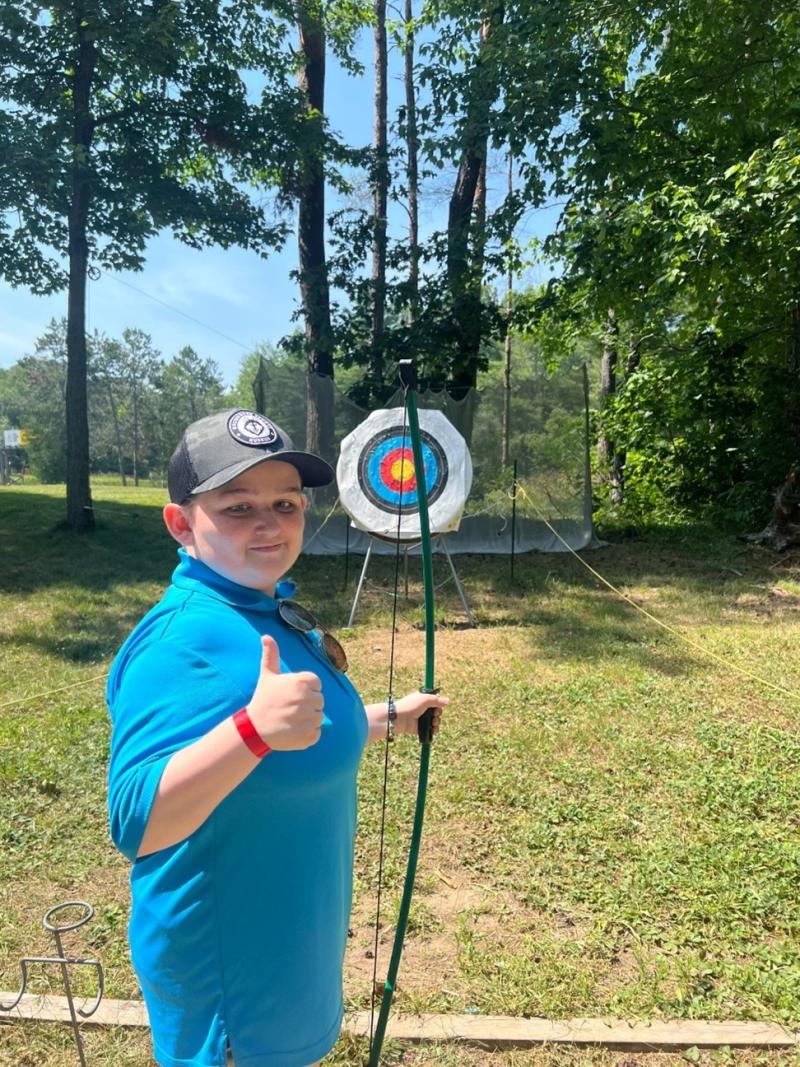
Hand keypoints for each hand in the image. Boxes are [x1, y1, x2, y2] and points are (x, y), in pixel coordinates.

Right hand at [246, 635, 323, 750]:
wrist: (255, 729)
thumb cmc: (263, 699)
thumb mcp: (267, 675)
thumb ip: (271, 655)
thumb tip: (266, 636)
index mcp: (302, 681)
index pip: (317, 684)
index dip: (305, 690)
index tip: (291, 695)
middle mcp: (307, 698)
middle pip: (319, 700)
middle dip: (307, 704)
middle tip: (289, 708)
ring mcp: (309, 717)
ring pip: (319, 716)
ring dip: (307, 719)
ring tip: (290, 719)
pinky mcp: (309, 735)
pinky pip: (317, 732)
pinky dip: (307, 733)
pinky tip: (293, 731)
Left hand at [393, 689, 448, 736]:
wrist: (399, 718)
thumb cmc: (410, 705)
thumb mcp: (425, 699)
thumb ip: (437, 700)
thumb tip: (447, 701)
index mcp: (423, 700)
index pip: (435, 701)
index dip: (438, 704)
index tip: (437, 706)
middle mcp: (422, 709)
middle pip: (436, 711)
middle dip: (438, 714)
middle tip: (435, 715)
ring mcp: (421, 719)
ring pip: (435, 721)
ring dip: (437, 722)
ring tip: (433, 723)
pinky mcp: (420, 728)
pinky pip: (431, 730)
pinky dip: (434, 730)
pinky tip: (433, 730)